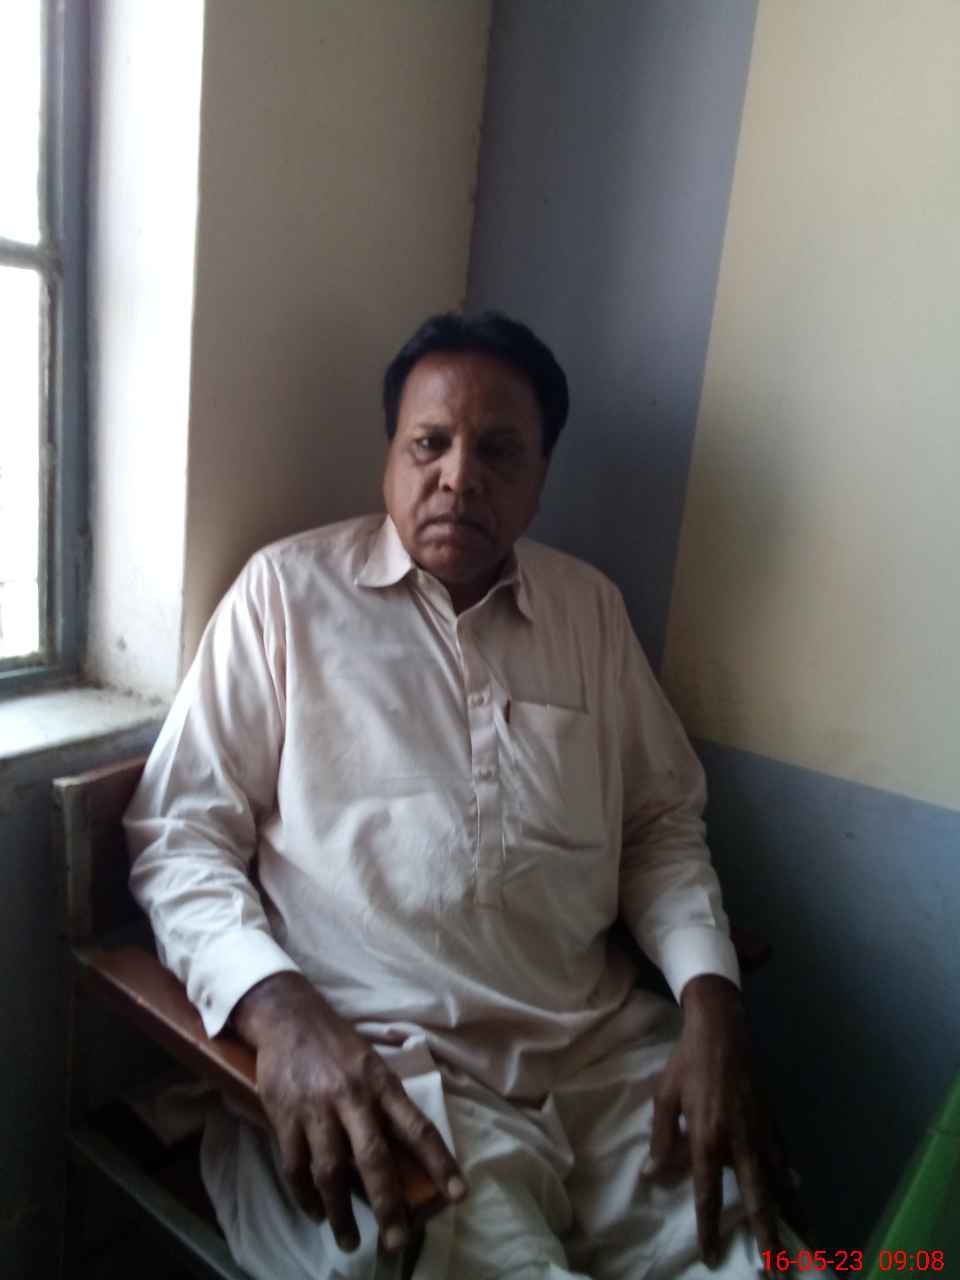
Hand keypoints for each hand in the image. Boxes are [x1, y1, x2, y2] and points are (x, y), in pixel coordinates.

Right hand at [232, 972, 466, 1253]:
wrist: (289, 1017)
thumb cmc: (338, 1045)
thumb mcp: (372, 1063)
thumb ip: (387, 1103)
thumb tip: (408, 1154)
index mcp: (381, 1083)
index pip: (417, 1127)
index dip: (440, 1161)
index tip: (458, 1194)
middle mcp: (352, 1097)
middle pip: (374, 1159)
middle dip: (388, 1205)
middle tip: (397, 1241)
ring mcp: (316, 1109)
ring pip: (330, 1172)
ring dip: (341, 1213)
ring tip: (350, 1241)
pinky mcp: (285, 1117)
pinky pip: (295, 1167)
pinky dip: (305, 1197)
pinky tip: (317, 1213)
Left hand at [643, 974, 782, 1267]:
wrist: (722, 1028)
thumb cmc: (686, 1062)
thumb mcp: (664, 1098)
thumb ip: (660, 1140)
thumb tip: (651, 1178)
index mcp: (707, 1138)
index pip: (708, 1194)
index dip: (709, 1227)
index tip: (711, 1255)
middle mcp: (739, 1141)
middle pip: (756, 1198)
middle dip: (766, 1235)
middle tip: (775, 1269)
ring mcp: (761, 1131)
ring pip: (778, 1181)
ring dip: (789, 1213)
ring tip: (802, 1242)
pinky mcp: (772, 1118)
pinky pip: (783, 1156)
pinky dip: (791, 1178)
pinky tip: (798, 1194)